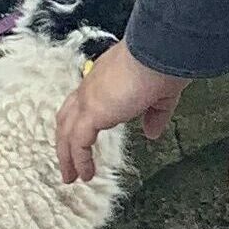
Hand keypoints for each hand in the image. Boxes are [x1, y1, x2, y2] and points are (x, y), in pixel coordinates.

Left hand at [56, 41, 186, 183]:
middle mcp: (92, 86)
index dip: (83, 118)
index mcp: (106, 76)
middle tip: (68, 159)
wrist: (159, 52)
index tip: (85, 135)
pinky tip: (85, 173)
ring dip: (66, 155)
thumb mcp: (161, 94)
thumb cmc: (163, 63)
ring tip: (71, 175)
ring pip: (66, 131)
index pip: (86, 98)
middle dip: (65, 139)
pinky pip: (78, 143)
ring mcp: (88, 99)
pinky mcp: (91, 113)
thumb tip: (152, 132)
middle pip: (67, 116)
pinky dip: (79, 160)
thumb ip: (155, 114)